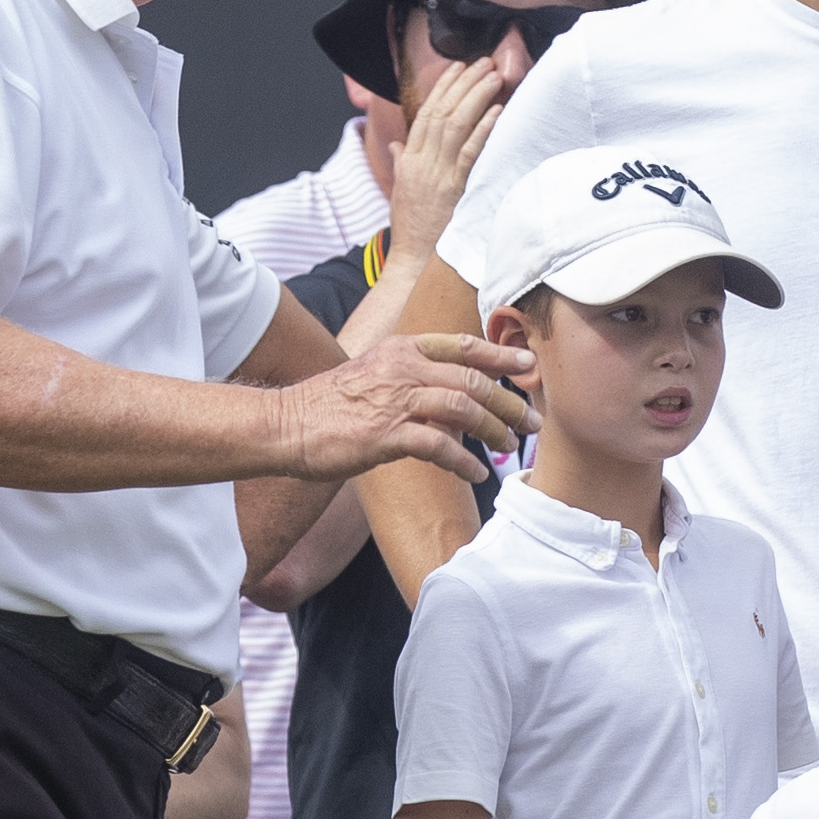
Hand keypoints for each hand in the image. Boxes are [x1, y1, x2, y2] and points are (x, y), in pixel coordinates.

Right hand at [275, 332, 536, 481]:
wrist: (286, 425)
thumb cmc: (330, 407)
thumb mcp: (373, 375)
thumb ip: (411, 377)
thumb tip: (451, 393)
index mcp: (401, 349)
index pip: (462, 344)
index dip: (500, 353)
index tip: (527, 363)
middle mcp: (402, 368)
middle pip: (473, 378)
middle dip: (509, 401)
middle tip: (533, 421)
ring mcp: (395, 400)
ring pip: (463, 407)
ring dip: (495, 430)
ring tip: (512, 447)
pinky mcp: (386, 435)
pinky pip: (440, 446)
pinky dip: (465, 461)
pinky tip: (478, 474)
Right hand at [383, 53, 506, 268]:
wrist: (412, 260)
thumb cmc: (411, 228)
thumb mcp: (401, 190)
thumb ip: (400, 163)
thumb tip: (396, 145)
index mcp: (409, 159)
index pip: (425, 113)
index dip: (442, 87)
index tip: (457, 67)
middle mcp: (421, 162)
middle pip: (442, 112)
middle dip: (463, 83)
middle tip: (483, 62)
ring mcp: (438, 175)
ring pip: (456, 125)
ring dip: (476, 97)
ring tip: (494, 76)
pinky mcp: (454, 190)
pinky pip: (470, 153)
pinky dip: (483, 129)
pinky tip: (497, 111)